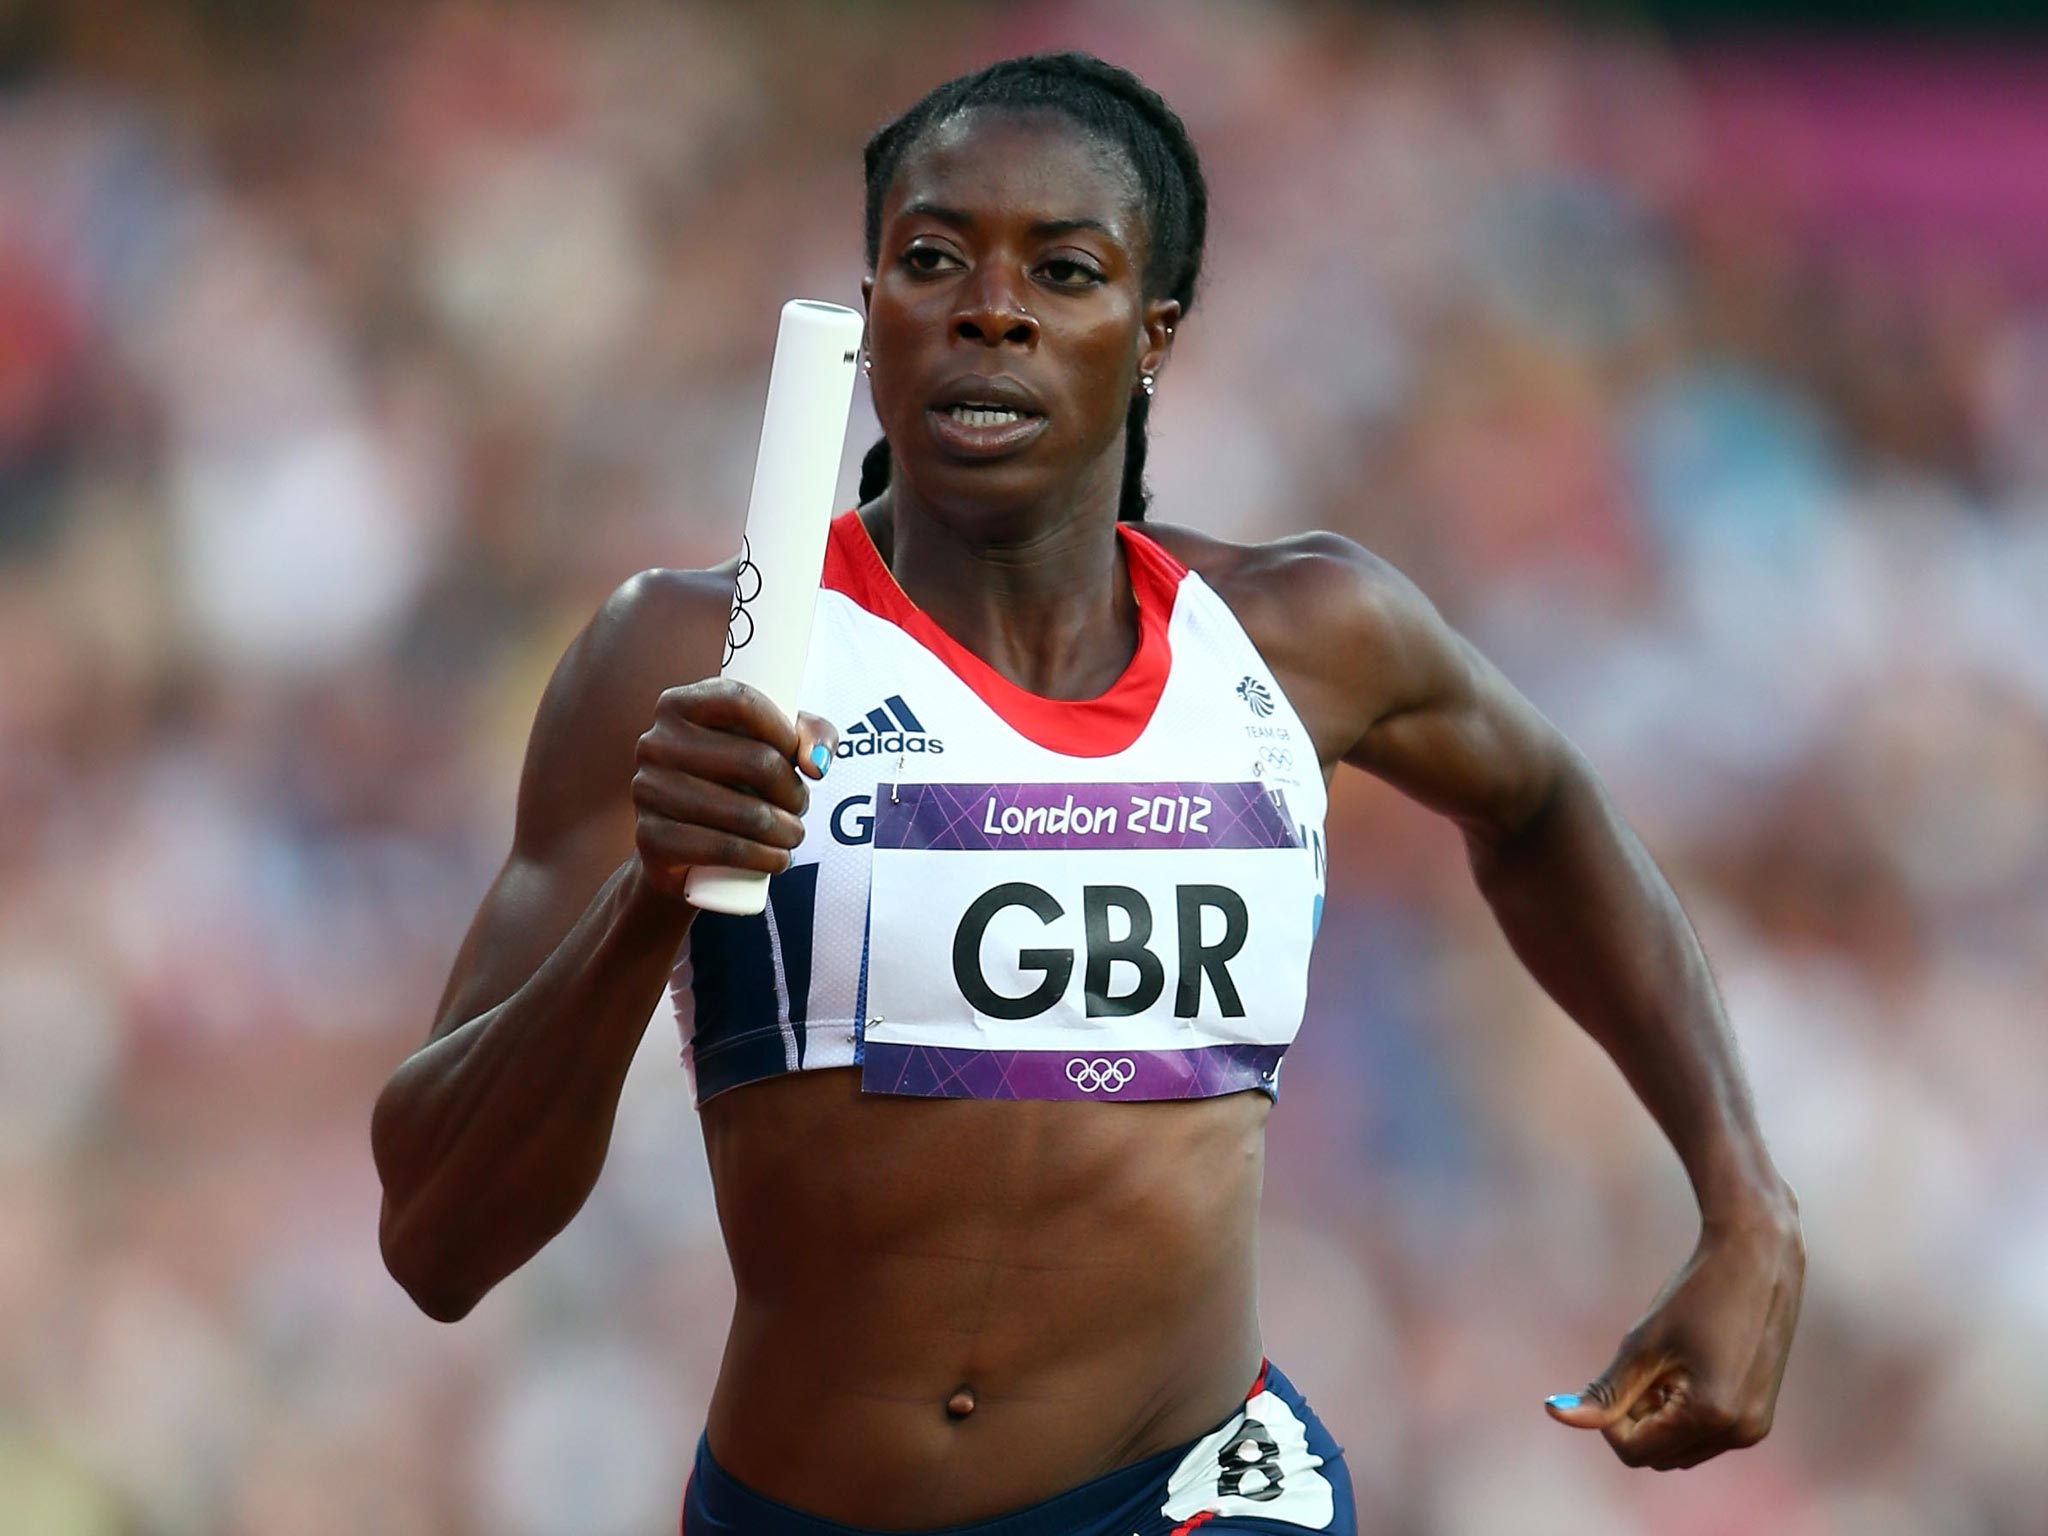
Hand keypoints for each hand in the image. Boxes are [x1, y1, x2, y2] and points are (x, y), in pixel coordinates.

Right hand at [630, 679, 838, 901]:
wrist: (680, 846)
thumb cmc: (731, 781)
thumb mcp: (771, 743)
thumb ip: (810, 734)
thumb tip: (816, 764)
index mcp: (679, 705)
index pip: (741, 701)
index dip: (783, 730)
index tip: (797, 756)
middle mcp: (655, 742)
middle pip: (755, 761)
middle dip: (793, 791)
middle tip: (799, 805)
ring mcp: (648, 789)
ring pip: (746, 812)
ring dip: (787, 830)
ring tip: (794, 834)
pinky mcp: (651, 838)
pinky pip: (724, 848)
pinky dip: (764, 858)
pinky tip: (778, 859)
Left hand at [1545, 1196, 1803, 1469]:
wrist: (1758, 1256)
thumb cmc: (1696, 1293)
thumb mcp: (1643, 1343)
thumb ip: (1605, 1390)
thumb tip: (1555, 1413)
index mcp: (1711, 1417)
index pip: (1635, 1452)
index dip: (1610, 1421)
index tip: (1615, 1376)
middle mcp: (1739, 1434)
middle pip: (1658, 1456)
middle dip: (1636, 1421)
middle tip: (1641, 1367)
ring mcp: (1754, 1428)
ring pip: (1681, 1450)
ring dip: (1660, 1420)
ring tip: (1666, 1366)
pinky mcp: (1759, 1416)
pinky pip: (1706, 1437)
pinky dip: (1684, 1415)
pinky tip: (1686, 1370)